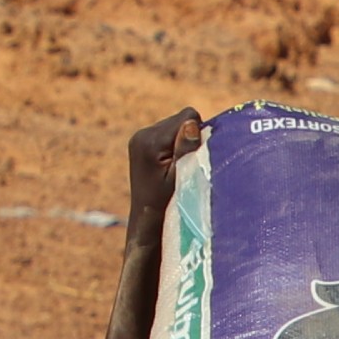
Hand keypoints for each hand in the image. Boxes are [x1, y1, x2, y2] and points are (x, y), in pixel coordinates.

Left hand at [122, 108, 203, 244]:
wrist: (148, 221)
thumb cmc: (168, 203)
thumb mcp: (181, 177)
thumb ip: (185, 149)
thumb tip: (191, 123)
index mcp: (150, 141)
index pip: (188, 117)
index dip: (198, 135)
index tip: (192, 158)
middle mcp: (142, 134)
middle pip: (181, 119)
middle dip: (188, 138)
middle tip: (184, 165)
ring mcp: (140, 137)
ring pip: (175, 125)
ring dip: (181, 142)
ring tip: (176, 167)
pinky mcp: (141, 141)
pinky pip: (168, 133)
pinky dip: (173, 145)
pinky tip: (169, 165)